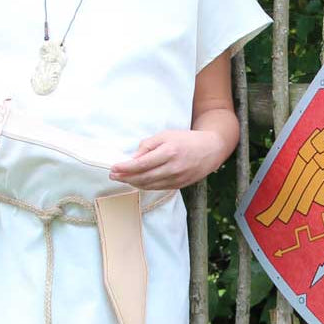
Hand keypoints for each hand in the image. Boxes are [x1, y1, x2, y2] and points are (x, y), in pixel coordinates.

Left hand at [108, 129, 223, 189]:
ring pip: (150, 185)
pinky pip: (158, 188)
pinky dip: (145, 186)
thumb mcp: (166, 135)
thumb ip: (148, 145)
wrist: (210, 150)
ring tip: (122, 179)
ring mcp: (177, 179)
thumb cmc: (186, 139)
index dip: (125, 168)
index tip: (113, 168)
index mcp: (169, 152)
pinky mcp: (179, 185)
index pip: (142, 164)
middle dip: (126, 178)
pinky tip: (137, 182)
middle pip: (144, 177)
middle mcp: (173, 168)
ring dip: (134, 183)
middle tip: (113, 175)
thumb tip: (133, 158)